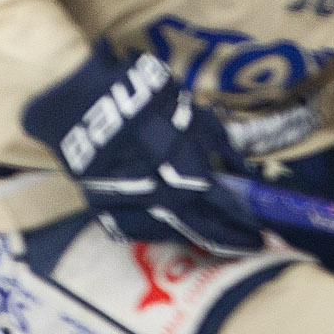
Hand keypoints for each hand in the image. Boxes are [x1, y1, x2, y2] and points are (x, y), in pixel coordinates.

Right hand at [23, 42, 263, 256]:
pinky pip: (138, 231)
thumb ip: (213, 140)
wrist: (72, 99)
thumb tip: (244, 174)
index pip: (217, 196)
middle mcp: (149, 183)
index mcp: (172, 153)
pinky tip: (178, 230)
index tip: (261, 229)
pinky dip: (162, 232)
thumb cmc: (133, 92)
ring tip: (222, 238)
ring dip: (199, 235)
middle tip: (251, 242)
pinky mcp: (103, 208)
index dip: (241, 216)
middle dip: (228, 235)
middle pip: (198, 221)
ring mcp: (124, 200)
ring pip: (170, 228)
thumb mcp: (180, 103)